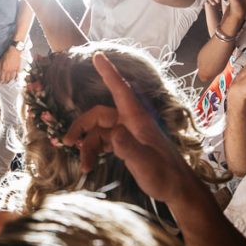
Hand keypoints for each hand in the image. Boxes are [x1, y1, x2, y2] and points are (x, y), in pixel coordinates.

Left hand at [0, 45, 22, 83]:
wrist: (14, 51)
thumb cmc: (7, 54)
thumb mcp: (0, 60)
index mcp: (4, 69)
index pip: (1, 78)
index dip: (0, 81)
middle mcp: (9, 71)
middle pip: (6, 79)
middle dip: (4, 82)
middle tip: (3, 83)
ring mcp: (14, 70)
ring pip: (12, 78)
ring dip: (9, 81)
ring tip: (8, 82)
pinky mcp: (18, 68)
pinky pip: (17, 74)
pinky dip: (16, 78)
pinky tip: (15, 79)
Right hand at [63, 52, 200, 203]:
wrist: (177, 190)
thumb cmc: (165, 175)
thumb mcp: (145, 163)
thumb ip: (129, 148)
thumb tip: (112, 134)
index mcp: (137, 119)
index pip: (121, 90)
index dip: (109, 72)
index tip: (97, 55)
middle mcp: (130, 122)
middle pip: (99, 115)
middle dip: (82, 127)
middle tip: (68, 142)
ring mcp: (127, 134)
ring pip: (98, 132)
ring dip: (88, 146)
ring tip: (84, 167)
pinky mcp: (125, 145)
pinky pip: (103, 141)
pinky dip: (94, 151)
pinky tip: (89, 165)